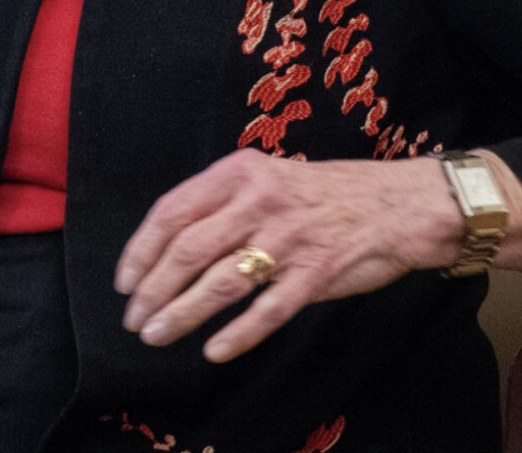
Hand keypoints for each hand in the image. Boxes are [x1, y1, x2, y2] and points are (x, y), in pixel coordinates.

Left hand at [114, 148, 464, 363]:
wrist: (396, 203)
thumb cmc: (325, 194)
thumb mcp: (268, 176)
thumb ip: (224, 202)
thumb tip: (169, 246)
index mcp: (241, 171)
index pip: (173, 209)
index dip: (141, 249)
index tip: (125, 281)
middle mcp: (260, 199)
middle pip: (189, 248)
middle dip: (153, 289)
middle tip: (135, 319)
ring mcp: (289, 236)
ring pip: (221, 282)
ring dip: (182, 314)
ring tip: (157, 335)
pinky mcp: (317, 272)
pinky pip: (268, 310)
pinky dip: (237, 335)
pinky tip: (215, 351)